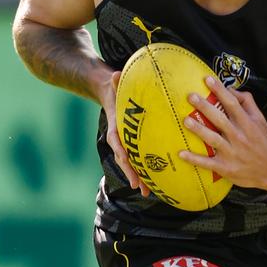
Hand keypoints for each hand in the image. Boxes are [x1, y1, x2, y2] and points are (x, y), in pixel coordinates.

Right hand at [99, 71, 150, 196]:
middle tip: (139, 186)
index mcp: (115, 126)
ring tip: (148, 193)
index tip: (126, 160)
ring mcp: (126, 144)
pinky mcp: (133, 145)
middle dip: (132, 173)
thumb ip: (115, 81)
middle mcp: (119, 138)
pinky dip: (147, 171)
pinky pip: (140, 159)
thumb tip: (114, 74)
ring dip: (140, 178)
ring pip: (132, 164)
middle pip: (125, 159)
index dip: (121, 151)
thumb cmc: (115, 87)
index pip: (116, 141)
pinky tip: (158, 183)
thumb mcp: (114, 83)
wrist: (108, 93)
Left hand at [180, 76, 266, 191]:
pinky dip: (194, 159)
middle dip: (205, 107)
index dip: (220, 91)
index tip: (208, 80)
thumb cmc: (264, 142)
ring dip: (199, 130)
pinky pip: (208, 163)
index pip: (232, 104)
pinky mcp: (225, 168)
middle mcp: (239, 137)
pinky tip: (181, 153)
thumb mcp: (261, 120)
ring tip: (186, 120)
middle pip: (220, 119)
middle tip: (191, 96)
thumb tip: (231, 89)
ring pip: (213, 139)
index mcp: (247, 124)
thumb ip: (247, 103)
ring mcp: (231, 153)